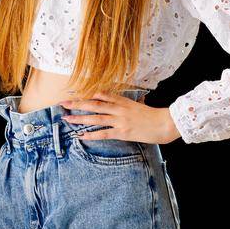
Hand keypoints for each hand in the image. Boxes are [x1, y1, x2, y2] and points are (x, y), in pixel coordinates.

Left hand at [61, 92, 181, 144]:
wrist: (166, 124)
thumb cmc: (153, 115)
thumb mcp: (137, 105)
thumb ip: (125, 103)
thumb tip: (116, 102)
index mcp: (122, 101)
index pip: (101, 94)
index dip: (86, 93)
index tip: (73, 93)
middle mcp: (119, 109)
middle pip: (94, 104)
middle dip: (77, 103)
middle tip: (63, 103)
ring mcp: (120, 121)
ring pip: (95, 118)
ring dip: (79, 118)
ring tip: (66, 118)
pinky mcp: (122, 133)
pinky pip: (103, 133)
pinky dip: (91, 135)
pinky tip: (81, 135)